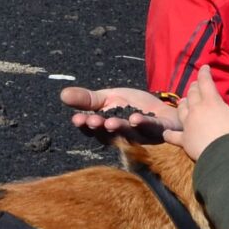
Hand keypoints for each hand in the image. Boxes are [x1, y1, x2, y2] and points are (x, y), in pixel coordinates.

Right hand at [59, 84, 177, 142]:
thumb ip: (87, 99)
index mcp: (107, 127)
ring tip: (110, 122)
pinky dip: (144, 124)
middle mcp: (122, 135)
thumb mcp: (108, 98)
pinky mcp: (159, 130)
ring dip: (119, 128)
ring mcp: (141, 134)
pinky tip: (136, 118)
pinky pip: (151, 128)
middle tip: (92, 121)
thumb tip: (62, 94)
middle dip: (100, 127)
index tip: (77, 119)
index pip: (92, 129)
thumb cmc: (135, 107)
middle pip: (108, 133)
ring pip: (128, 133)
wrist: (166, 111)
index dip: (85, 125)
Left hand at [164, 68, 228, 160]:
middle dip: (194, 87)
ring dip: (183, 103)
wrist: (223, 154)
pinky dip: (169, 134)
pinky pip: (173, 136)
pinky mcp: (184, 139)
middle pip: (192, 93)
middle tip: (197, 85)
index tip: (205, 68)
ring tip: (184, 101)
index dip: (204, 72)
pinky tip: (166, 133)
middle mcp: (196, 109)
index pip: (204, 81)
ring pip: (181, 109)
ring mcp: (188, 124)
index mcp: (210, 101)